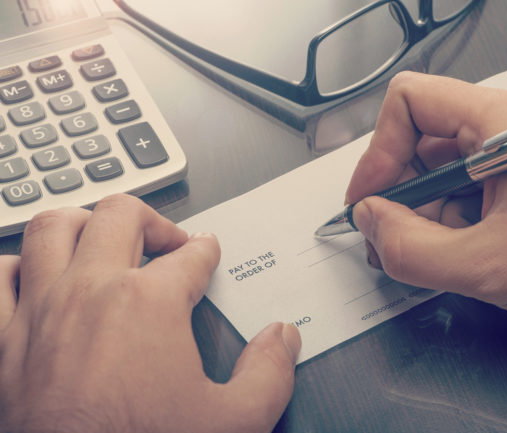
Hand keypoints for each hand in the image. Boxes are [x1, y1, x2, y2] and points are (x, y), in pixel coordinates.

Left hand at [0, 194, 300, 432]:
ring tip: (104, 237)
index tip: (207, 253)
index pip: (190, 256)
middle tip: (168, 240)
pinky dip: (18, 268)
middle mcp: (93, 292)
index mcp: (150, 304)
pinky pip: (1, 278)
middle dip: (152, 220)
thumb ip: (269, 372)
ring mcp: (43, 310)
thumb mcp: (235, 421)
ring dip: (84, 223)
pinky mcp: (6, 340)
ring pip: (55, 228)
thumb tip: (282, 338)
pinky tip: (36, 275)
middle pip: (121, 216)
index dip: (206, 251)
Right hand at [346, 72, 506, 336]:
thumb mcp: (488, 264)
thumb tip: (371, 223)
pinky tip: (452, 251)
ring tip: (421, 252)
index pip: (410, 102)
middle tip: (386, 234)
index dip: (378, 152)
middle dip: (396, 190)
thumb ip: (411, 249)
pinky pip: (467, 187)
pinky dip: (448, 218)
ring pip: (442, 167)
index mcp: (500, 122)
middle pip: (421, 138)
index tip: (370, 198)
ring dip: (421, 210)